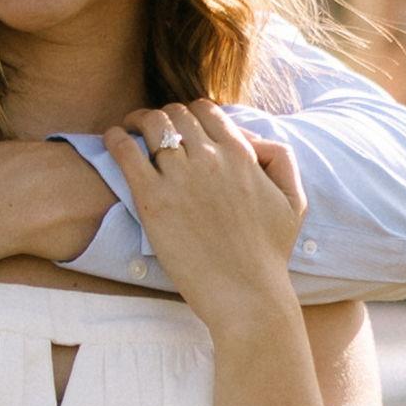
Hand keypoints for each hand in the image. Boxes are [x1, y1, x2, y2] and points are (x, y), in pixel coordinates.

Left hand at [109, 100, 309, 336]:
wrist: (247, 294)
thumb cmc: (269, 254)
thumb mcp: (293, 201)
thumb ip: (280, 160)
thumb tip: (251, 138)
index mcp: (241, 155)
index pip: (206, 111)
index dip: (190, 113)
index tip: (180, 126)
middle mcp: (210, 158)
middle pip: (176, 113)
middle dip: (163, 116)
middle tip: (151, 128)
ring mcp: (180, 176)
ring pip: (152, 124)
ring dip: (138, 121)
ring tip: (130, 130)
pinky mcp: (153, 199)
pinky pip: (125, 151)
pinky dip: (116, 138)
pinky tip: (112, 139)